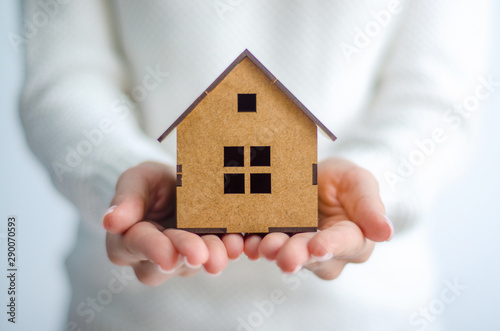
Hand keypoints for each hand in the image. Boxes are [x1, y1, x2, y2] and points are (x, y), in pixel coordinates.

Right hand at [102, 162, 243, 285]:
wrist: (179, 183)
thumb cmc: (151, 182)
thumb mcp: (138, 179)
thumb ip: (127, 198)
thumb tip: (110, 221)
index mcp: (127, 239)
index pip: (136, 245)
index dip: (152, 250)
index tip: (167, 255)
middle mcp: (153, 257)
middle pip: (167, 262)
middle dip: (186, 254)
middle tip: (200, 253)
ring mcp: (182, 258)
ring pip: (194, 264)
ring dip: (212, 256)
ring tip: (227, 248)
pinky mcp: (207, 253)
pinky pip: (217, 255)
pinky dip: (229, 250)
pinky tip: (239, 243)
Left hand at [244, 157, 392, 279]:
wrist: (309, 176)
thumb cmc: (340, 180)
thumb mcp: (357, 181)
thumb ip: (369, 205)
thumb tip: (386, 232)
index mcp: (354, 238)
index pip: (346, 244)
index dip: (332, 245)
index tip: (319, 245)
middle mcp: (327, 252)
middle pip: (313, 257)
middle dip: (298, 255)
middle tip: (285, 255)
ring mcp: (299, 251)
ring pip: (287, 256)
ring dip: (274, 252)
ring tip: (264, 246)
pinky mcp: (274, 244)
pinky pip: (264, 249)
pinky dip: (254, 246)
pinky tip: (246, 242)